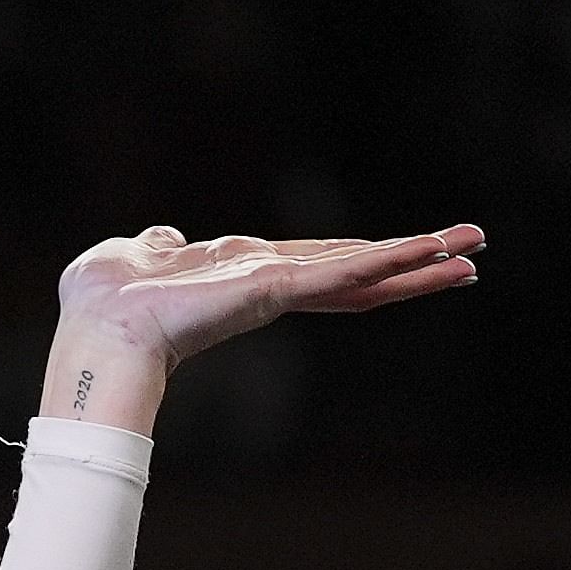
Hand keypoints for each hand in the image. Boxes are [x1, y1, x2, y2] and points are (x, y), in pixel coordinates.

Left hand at [40, 223, 484, 431]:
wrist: (98, 331)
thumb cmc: (106, 303)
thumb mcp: (138, 257)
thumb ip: (159, 246)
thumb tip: (163, 238)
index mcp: (246, 277)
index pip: (319, 267)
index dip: (364, 260)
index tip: (406, 254)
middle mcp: (271, 286)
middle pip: (357, 273)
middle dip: (414, 265)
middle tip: (470, 258)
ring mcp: (278, 290)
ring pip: (362, 272)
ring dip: (418, 261)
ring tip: (472, 254)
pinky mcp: (276, 290)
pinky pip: (341, 272)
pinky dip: (385, 261)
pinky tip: (428, 252)